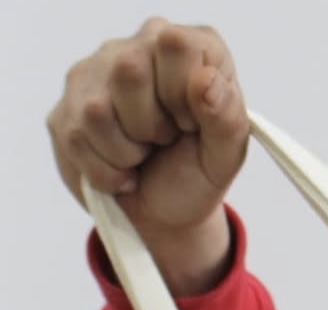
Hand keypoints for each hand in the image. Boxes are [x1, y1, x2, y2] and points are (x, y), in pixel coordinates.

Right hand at [46, 19, 247, 294]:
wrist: (164, 214)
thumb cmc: (198, 174)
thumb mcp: (226, 155)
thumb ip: (226, 117)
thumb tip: (205, 80)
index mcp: (189, 50)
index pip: (175, 43)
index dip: (182, 93)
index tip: (189, 123)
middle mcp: (138, 48)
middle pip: (129, 70)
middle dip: (152, 126)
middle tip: (165, 139)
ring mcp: (95, 74)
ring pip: (97, 110)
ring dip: (128, 153)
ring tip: (143, 154)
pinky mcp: (66, 108)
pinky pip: (77, 140)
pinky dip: (108, 171)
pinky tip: (124, 167)